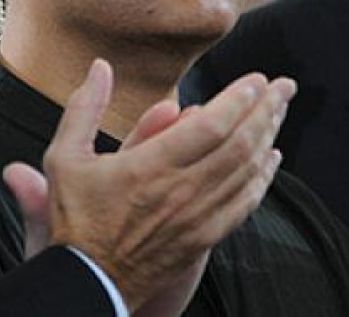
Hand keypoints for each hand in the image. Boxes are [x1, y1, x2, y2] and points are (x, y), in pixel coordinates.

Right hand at [6, 59, 293, 310]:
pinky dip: (264, 177)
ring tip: (280, 111)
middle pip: (240, 143)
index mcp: (150, 166)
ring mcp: (197, 216)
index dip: (239, 99)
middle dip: (267, 109)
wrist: (88, 281)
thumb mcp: (65, 157)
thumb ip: (84, 108)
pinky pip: (245, 203)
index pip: (211, 126)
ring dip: (269, 137)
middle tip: (284, 86)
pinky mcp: (205, 237)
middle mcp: (180, 190)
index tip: (256, 79)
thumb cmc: (76, 217)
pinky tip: (272, 158)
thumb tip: (100, 67)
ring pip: (247, 170)